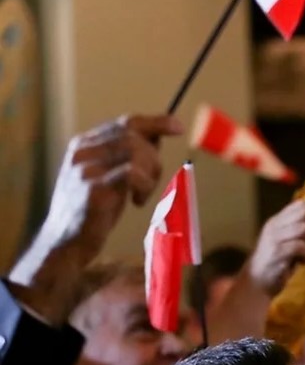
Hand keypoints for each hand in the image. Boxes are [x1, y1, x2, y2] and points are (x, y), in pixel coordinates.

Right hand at [9, 114, 182, 321]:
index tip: (177, 127)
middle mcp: (82, 152)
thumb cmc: (93, 209)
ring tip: (142, 194)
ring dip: (150, 172)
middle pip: (134, 136)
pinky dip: (144, 185)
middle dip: (153, 158)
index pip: (126, 123)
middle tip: (152, 181)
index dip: (155, 122)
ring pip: (134, 150)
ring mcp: (85, 169)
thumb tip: (158, 135)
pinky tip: (137, 201)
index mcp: (84, 144)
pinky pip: (131, 173)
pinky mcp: (92, 189)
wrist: (65, 241)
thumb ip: (127, 155)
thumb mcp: (109, 175)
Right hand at [247, 200, 304, 295]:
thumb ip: (300, 228)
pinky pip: (300, 247)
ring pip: (304, 229)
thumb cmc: (277, 261)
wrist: (256, 281)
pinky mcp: (276, 254)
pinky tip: (303, 262)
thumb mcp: (287, 240)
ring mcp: (274, 239)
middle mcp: (274, 226)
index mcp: (277, 220)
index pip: (301, 205)